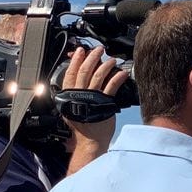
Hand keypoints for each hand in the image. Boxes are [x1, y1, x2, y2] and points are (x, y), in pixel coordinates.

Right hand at [62, 45, 127, 167]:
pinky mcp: (103, 103)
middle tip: (98, 50)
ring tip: (112, 60)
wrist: (90, 141)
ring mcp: (91, 99)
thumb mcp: (71, 109)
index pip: (70, 73)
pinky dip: (117, 78)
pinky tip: (122, 73)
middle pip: (84, 71)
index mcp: (69, 95)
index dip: (75, 60)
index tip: (81, 51)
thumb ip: (73, 95)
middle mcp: (78, 95)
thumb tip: (77, 82)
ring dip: (105, 65)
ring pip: (97, 76)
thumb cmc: (83, 127)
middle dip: (92, 58)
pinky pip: (111, 87)